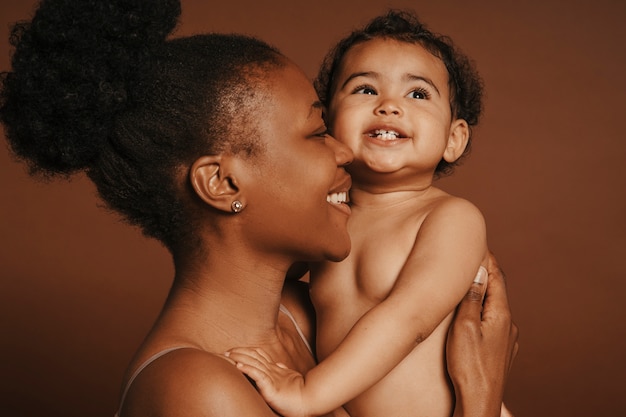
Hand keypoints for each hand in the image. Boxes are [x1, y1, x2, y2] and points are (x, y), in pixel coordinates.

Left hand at [225, 347, 310, 416]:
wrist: (309, 400)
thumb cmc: (299, 394)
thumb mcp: (288, 379)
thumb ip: (282, 372)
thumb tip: (279, 365)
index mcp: (276, 369)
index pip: (259, 355)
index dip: (247, 351)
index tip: (234, 351)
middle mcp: (273, 370)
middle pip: (254, 355)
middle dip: (240, 351)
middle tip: (227, 351)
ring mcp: (272, 377)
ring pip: (254, 362)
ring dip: (240, 357)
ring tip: (228, 355)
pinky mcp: (271, 386)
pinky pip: (258, 375)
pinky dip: (247, 368)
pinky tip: (238, 365)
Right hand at [446, 253, 518, 416]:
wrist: (479, 401)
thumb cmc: (468, 366)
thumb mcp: (464, 327)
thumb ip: (472, 298)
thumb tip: (478, 270)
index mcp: (501, 314)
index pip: (496, 277)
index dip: (487, 259)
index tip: (479, 243)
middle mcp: (508, 325)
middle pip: (496, 291)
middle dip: (484, 274)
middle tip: (470, 257)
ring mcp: (506, 339)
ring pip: (494, 307)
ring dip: (483, 293)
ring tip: (468, 283)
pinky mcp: (500, 351)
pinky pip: (492, 322)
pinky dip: (482, 311)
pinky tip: (472, 315)